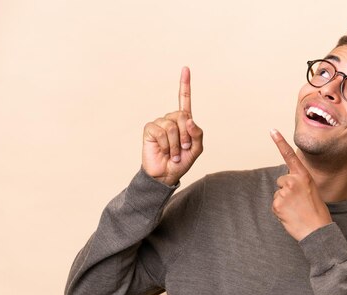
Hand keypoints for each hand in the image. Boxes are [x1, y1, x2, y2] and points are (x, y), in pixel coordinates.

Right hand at [142, 67, 202, 185]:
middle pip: (182, 116)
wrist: (166, 174)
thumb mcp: (196, 149)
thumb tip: (189, 119)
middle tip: (183, 148)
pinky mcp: (149, 129)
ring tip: (173, 153)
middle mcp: (171, 119)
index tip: (185, 68)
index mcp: (184, 121)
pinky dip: (165, 144)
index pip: (184, 100)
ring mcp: (159, 123)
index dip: (185, 85)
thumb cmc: (181, 162)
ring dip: (176, 144)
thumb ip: (197, 134)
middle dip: (186, 135)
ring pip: (172, 126)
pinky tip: (164, 151)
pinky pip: (160, 131)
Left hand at [270, 129, 331, 240]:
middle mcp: (293, 181)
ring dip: (284, 202)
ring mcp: (284, 192)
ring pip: (277, 194)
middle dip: (286, 190)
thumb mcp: (311, 191)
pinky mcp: (277, 204)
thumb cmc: (316, 212)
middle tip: (299, 203)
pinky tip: (290, 215)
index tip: (272, 130)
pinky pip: (274, 205)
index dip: (280, 142)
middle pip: (281, 180)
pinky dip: (280, 211)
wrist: (317, 230)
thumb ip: (298, 184)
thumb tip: (285, 184)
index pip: (290, 156)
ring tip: (296, 210)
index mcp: (304, 176)